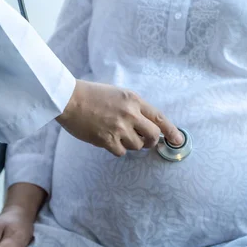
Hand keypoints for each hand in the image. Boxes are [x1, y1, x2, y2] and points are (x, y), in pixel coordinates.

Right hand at [56, 80, 183, 156]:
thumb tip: (147, 125)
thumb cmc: (92, 95)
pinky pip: (121, 152)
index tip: (178, 140)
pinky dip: (117, 149)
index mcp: (134, 100)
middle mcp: (129, 114)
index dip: (172, 131)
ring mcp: (118, 128)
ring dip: (130, 144)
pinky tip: (107, 140)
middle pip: (153, 135)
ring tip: (117, 134)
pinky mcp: (106, 140)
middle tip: (146, 141)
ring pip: (137, 146)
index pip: (159, 118)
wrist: (69, 99)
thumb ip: (134, 107)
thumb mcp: (118, 94)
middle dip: (151, 141)